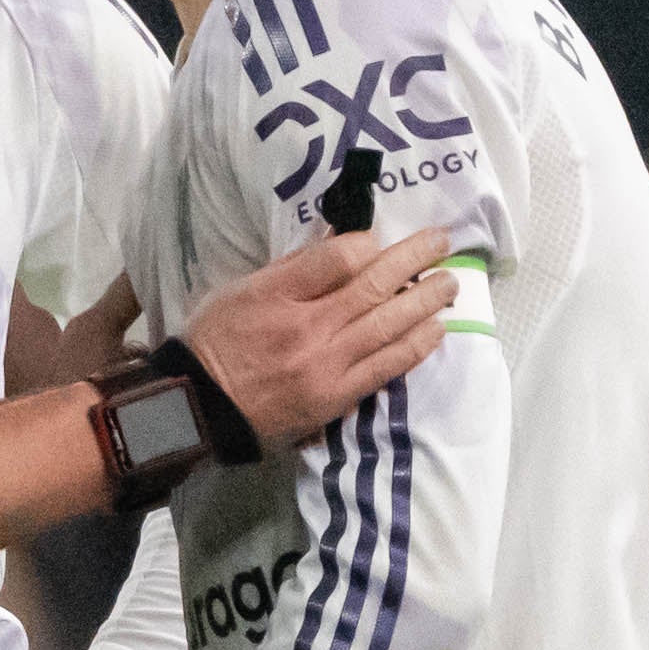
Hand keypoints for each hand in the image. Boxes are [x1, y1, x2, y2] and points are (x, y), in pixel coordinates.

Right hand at [181, 225, 457, 449]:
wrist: (198, 409)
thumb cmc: (216, 343)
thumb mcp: (240, 291)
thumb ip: (291, 271)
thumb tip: (340, 244)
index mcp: (276, 295)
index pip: (338, 258)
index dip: (367, 244)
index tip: (379, 241)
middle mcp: (306, 328)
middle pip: (372, 286)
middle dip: (414, 260)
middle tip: (442, 242)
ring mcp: (325, 365)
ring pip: (387, 326)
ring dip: (425, 302)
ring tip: (450, 284)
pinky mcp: (335, 398)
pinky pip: (385, 368)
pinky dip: (415, 347)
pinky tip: (435, 330)